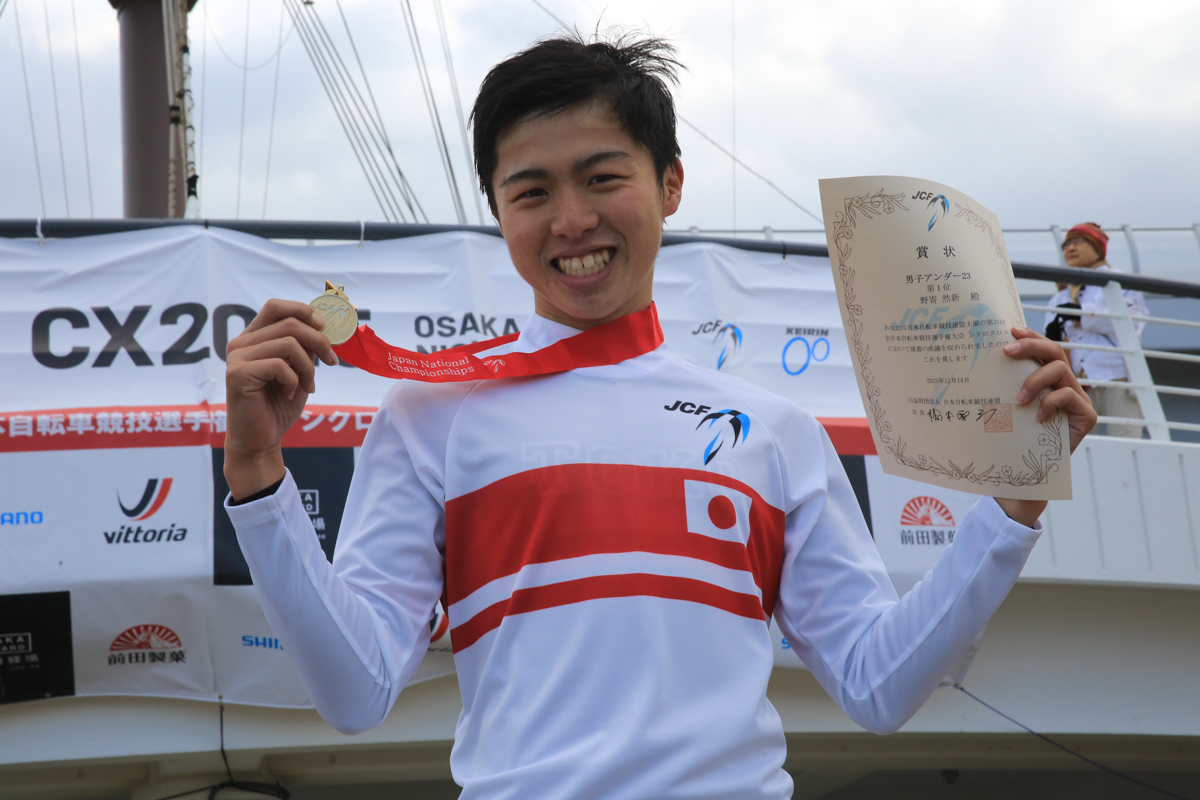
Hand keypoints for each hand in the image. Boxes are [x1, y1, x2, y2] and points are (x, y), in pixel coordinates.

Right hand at [224, 299, 338, 498]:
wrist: (261, 440)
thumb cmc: (279, 405)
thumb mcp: (299, 370)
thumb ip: (305, 347)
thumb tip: (324, 325)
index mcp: (253, 338)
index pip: (276, 307)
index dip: (304, 311)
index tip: (325, 328)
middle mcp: (241, 343)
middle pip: (290, 323)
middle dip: (319, 342)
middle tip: (332, 362)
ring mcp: (236, 357)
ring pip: (289, 343)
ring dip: (308, 367)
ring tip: (307, 386)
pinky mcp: (238, 374)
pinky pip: (280, 365)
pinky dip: (294, 380)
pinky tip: (289, 394)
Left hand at [993, 326, 1095, 526]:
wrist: (1025, 476)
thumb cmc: (1011, 439)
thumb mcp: (1002, 409)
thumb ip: (999, 387)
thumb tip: (970, 364)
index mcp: (1046, 378)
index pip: (1042, 348)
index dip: (1030, 336)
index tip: (1010, 330)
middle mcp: (1065, 384)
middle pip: (1055, 351)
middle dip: (1031, 346)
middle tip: (1007, 352)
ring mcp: (1078, 399)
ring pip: (1061, 371)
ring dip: (1036, 380)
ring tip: (1019, 399)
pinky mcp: (1086, 417)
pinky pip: (1070, 397)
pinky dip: (1050, 402)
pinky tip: (1037, 417)